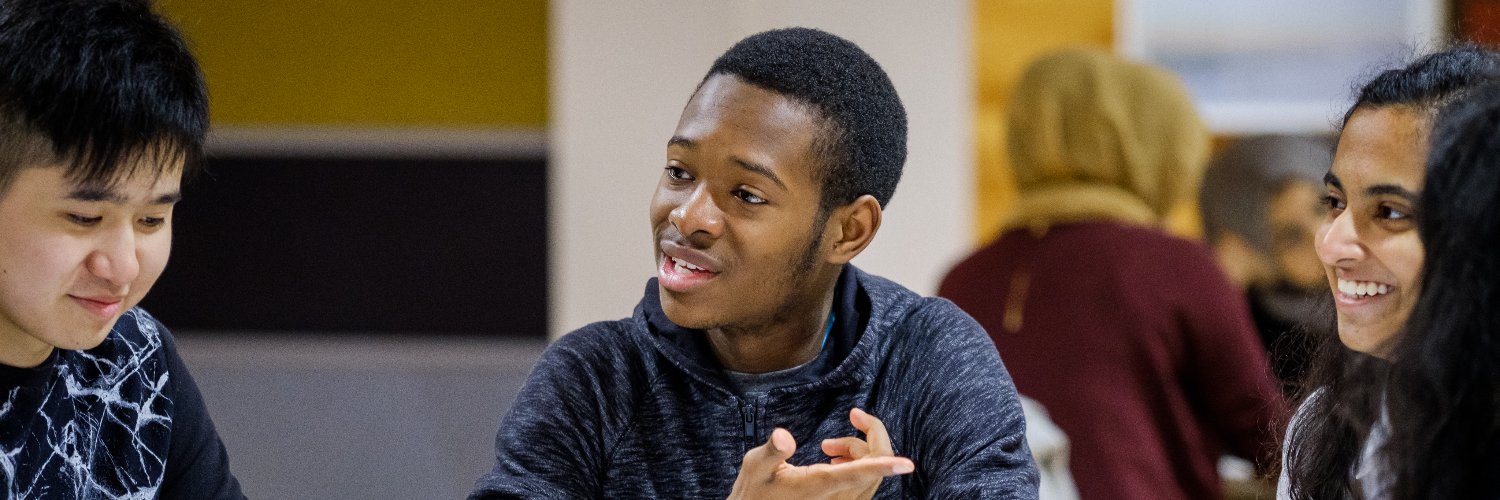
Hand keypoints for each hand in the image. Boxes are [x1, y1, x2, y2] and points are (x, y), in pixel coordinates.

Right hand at [727, 408, 913, 499]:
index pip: (860, 474)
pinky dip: (860, 465)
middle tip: (853, 415)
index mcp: (819, 486)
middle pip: (874, 468)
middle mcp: (837, 499)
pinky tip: (835, 459)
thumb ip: (772, 450)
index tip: (906, 464)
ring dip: (861, 451)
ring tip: (828, 445)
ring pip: (871, 475)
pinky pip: (866, 484)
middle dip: (868, 436)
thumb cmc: (755, 492)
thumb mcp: (755, 466)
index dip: (885, 466)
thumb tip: (783, 436)